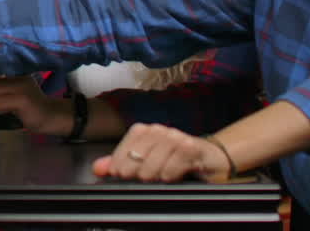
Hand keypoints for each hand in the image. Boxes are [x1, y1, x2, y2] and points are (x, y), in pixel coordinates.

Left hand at [0, 74, 68, 135]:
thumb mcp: (13, 88)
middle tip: (1, 100)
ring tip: (8, 106)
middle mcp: (17, 74)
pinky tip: (12, 111)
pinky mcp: (22, 99)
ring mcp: (20, 86)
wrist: (50, 115)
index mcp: (14, 70)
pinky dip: (1, 110)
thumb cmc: (28, 104)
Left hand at [92, 123, 231, 182]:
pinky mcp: (192, 147)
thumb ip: (122, 163)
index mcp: (146, 131)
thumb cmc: (178, 160)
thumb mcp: (148, 161)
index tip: (117, 173)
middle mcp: (160, 131)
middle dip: (134, 169)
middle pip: (139, 152)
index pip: (126, 144)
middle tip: (136, 178)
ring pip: (155, 159)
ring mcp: (177, 137)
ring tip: (155, 179)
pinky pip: (175, 163)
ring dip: (152, 173)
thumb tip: (98, 168)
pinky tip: (171, 177)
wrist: (211, 159)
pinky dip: (170, 173)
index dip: (119, 160)